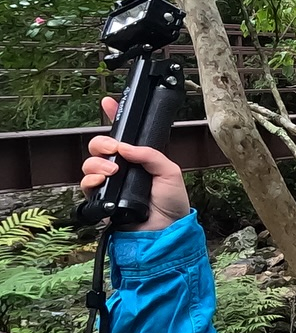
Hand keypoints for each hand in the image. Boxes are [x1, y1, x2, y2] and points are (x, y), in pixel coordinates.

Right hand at [81, 97, 190, 230]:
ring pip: (90, 164)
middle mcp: (121, 169)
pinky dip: (91, 179)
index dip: (114, 116)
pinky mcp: (101, 200)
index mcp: (138, 159)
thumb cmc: (172, 202)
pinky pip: (86, 185)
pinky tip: (102, 179)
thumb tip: (125, 146)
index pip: (122, 134)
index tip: (108, 102)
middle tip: (114, 150)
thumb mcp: (170, 171)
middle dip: (102, 143)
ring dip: (98, 162)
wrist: (167, 230)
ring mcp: (110, 184)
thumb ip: (150, 155)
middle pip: (99, 147)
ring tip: (113, 170)